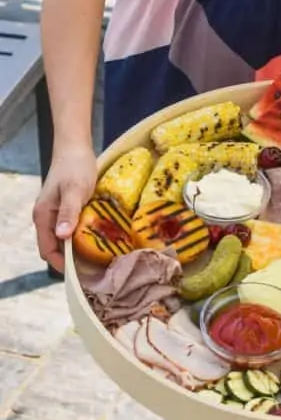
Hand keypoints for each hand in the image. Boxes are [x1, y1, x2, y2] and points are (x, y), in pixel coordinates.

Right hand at [32, 145, 96, 272]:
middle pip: (55, 247)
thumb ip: (69, 212)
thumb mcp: (75, 190)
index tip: (81, 272)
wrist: (75, 147)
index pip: (47, 250)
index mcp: (43, 216)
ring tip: (98, 256)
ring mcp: (56, 213)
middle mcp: (46, 217)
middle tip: (94, 267)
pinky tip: (98, 237)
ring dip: (77, 247)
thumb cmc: (75, 167)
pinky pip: (71, 228)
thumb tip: (62, 237)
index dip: (62, 264)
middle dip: (71, 259)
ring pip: (64, 238)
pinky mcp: (66, 208)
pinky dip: (81, 235)